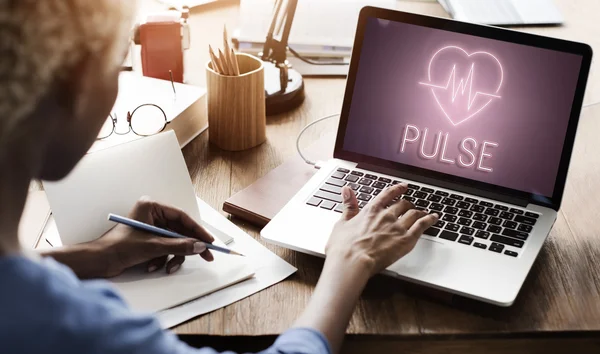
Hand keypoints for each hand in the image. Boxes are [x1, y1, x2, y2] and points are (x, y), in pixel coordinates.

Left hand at [93, 197, 214, 277]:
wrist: (98, 262)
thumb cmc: (118, 247)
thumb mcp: (153, 247)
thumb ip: (179, 245)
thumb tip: (200, 246)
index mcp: (151, 207)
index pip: (182, 217)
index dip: (197, 230)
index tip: (209, 241)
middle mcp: (152, 215)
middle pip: (180, 231)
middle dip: (188, 246)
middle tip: (205, 256)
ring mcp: (150, 228)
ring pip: (174, 242)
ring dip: (172, 256)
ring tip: (167, 267)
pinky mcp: (148, 241)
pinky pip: (165, 249)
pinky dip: (162, 259)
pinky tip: (153, 267)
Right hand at [325, 183, 437, 276]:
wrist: (352, 261)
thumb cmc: (344, 247)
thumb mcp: (342, 223)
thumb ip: (348, 205)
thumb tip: (347, 191)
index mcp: (371, 210)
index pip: (387, 194)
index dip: (397, 189)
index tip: (403, 187)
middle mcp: (386, 215)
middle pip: (403, 204)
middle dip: (408, 204)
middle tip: (411, 206)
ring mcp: (397, 227)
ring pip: (414, 213)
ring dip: (420, 211)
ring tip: (424, 212)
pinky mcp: (406, 240)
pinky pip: (422, 226)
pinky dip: (430, 220)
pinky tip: (434, 218)